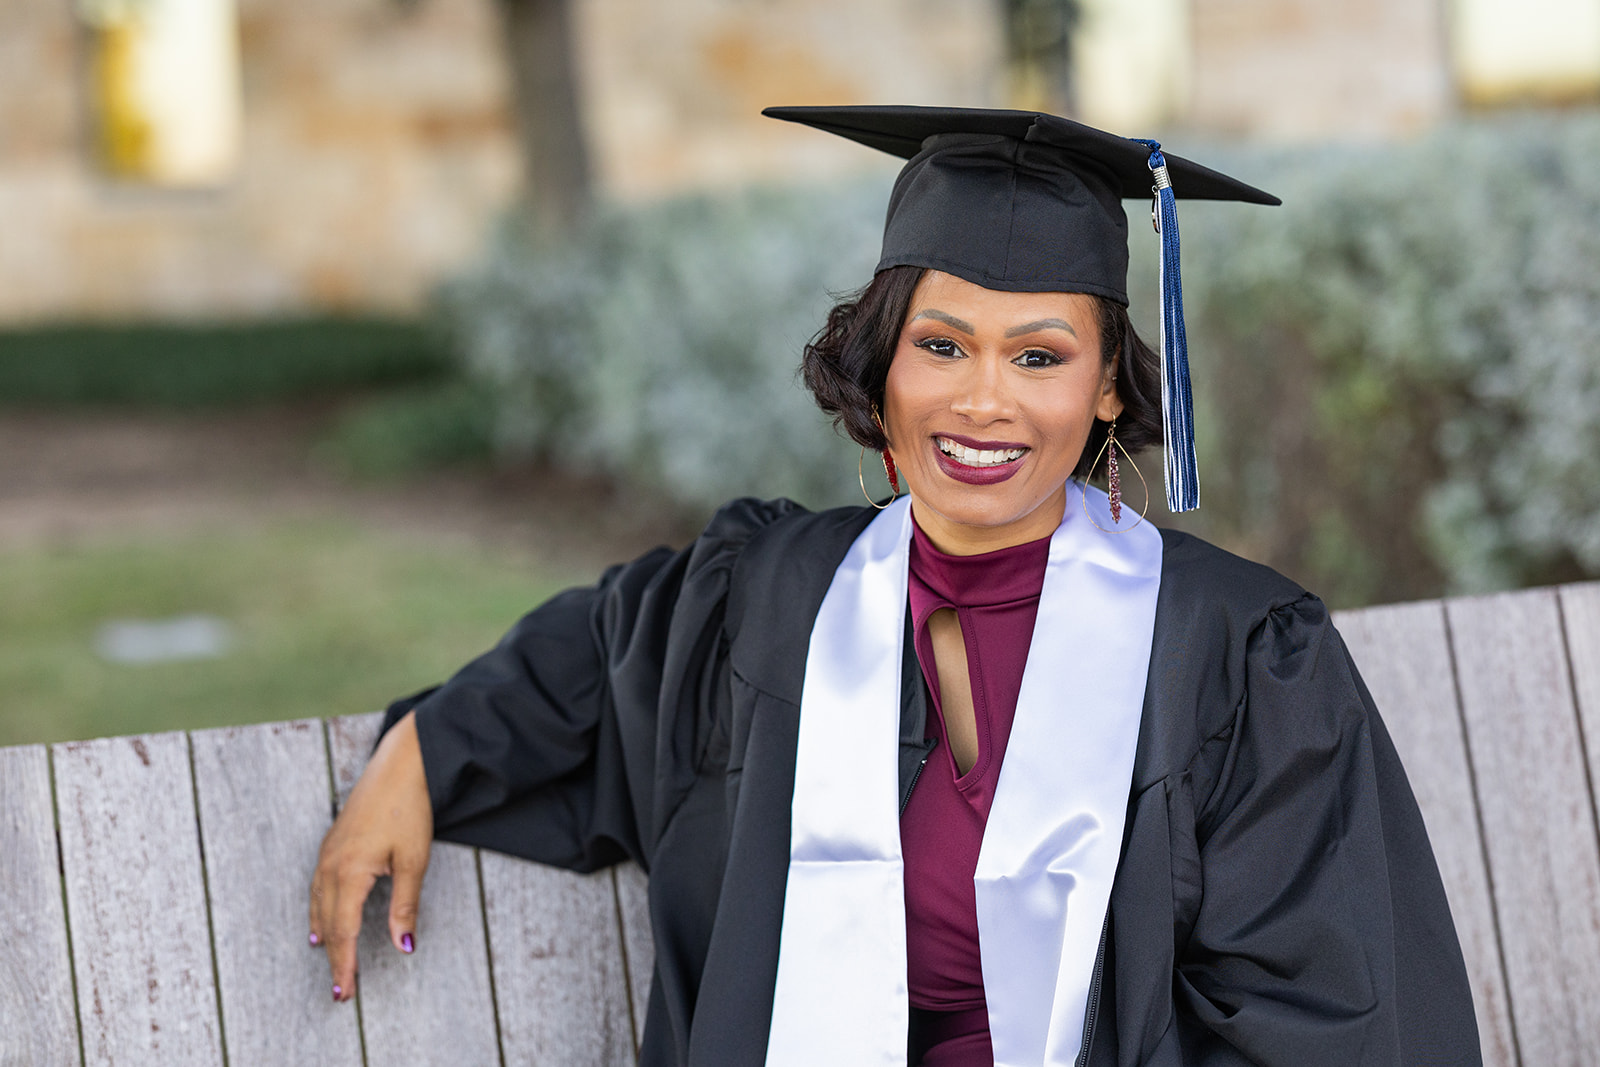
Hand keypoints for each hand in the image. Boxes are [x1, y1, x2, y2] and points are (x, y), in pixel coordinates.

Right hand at [309, 710, 432, 1001]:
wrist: (399, 765)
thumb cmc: (408, 809)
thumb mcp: (413, 861)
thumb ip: (406, 906)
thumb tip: (404, 946)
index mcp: (348, 873)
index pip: (344, 932)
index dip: (345, 965)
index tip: (346, 992)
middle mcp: (330, 866)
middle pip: (328, 924)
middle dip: (334, 958)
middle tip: (340, 991)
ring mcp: (327, 854)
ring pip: (319, 906)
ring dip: (324, 936)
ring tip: (329, 961)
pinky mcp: (331, 844)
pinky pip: (317, 888)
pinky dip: (319, 910)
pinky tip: (321, 920)